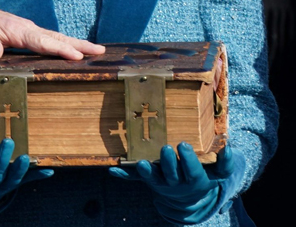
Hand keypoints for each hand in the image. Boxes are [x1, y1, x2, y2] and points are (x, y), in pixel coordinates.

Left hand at [0, 0, 104, 59]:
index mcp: (15, 30)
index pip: (41, 41)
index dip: (59, 49)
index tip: (78, 56)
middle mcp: (25, 28)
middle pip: (55, 37)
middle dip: (78, 45)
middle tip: (101, 52)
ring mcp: (26, 30)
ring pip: (54, 37)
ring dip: (74, 44)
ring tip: (96, 51)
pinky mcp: (24, 34)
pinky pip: (48, 39)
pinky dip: (63, 44)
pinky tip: (73, 51)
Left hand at [109, 143, 243, 223]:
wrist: (188, 196)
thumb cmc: (204, 176)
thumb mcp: (218, 173)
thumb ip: (225, 162)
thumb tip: (228, 145)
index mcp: (197, 180)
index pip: (196, 172)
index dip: (193, 161)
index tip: (190, 145)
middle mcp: (178, 183)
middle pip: (174, 175)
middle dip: (171, 162)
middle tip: (169, 146)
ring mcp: (162, 182)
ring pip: (155, 178)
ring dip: (147, 171)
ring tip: (143, 163)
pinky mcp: (149, 180)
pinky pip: (134, 178)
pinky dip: (124, 174)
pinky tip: (113, 170)